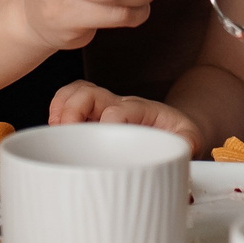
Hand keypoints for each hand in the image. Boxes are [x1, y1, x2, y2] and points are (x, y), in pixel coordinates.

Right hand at [48, 80, 204, 152]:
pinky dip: (56, 109)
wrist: (173, 126)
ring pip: (77, 92)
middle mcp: (119, 105)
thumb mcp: (189, 138)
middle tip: (68, 134)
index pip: (120, 110)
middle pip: (91, 93)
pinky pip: (68, 100)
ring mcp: (103, 107)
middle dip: (74, 110)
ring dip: (62, 107)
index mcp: (142, 111)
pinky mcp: (92, 115)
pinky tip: (54, 128)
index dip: (108, 122)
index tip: (102, 138)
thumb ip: (188, 142)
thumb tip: (185, 150)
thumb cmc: (176, 134)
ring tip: (56, 129)